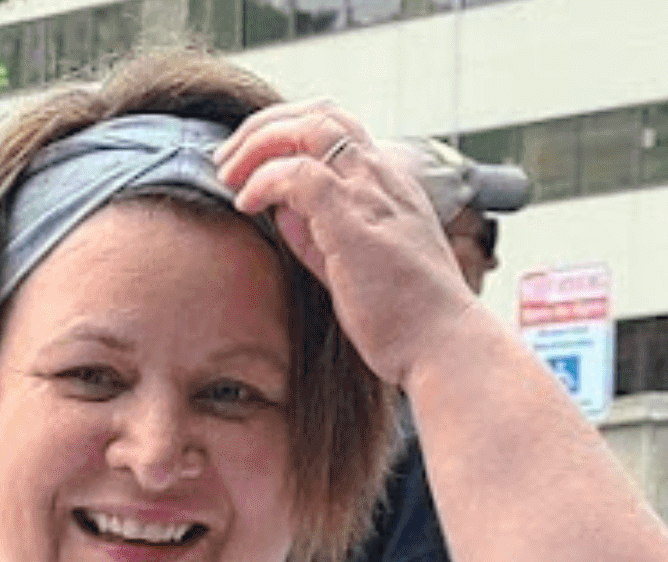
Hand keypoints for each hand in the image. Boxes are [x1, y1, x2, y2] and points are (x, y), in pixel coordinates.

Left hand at [215, 101, 481, 389]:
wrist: (441, 342)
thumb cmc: (404, 317)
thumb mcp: (351, 266)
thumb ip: (315, 235)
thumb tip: (280, 210)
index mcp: (386, 183)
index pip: (334, 129)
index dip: (287, 134)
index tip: (249, 163)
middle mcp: (381, 176)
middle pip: (319, 113)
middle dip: (264, 126)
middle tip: (226, 158)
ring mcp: (370, 192)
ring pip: (309, 128)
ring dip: (258, 144)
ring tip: (227, 176)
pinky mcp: (353, 219)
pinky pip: (299, 174)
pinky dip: (264, 180)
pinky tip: (246, 203)